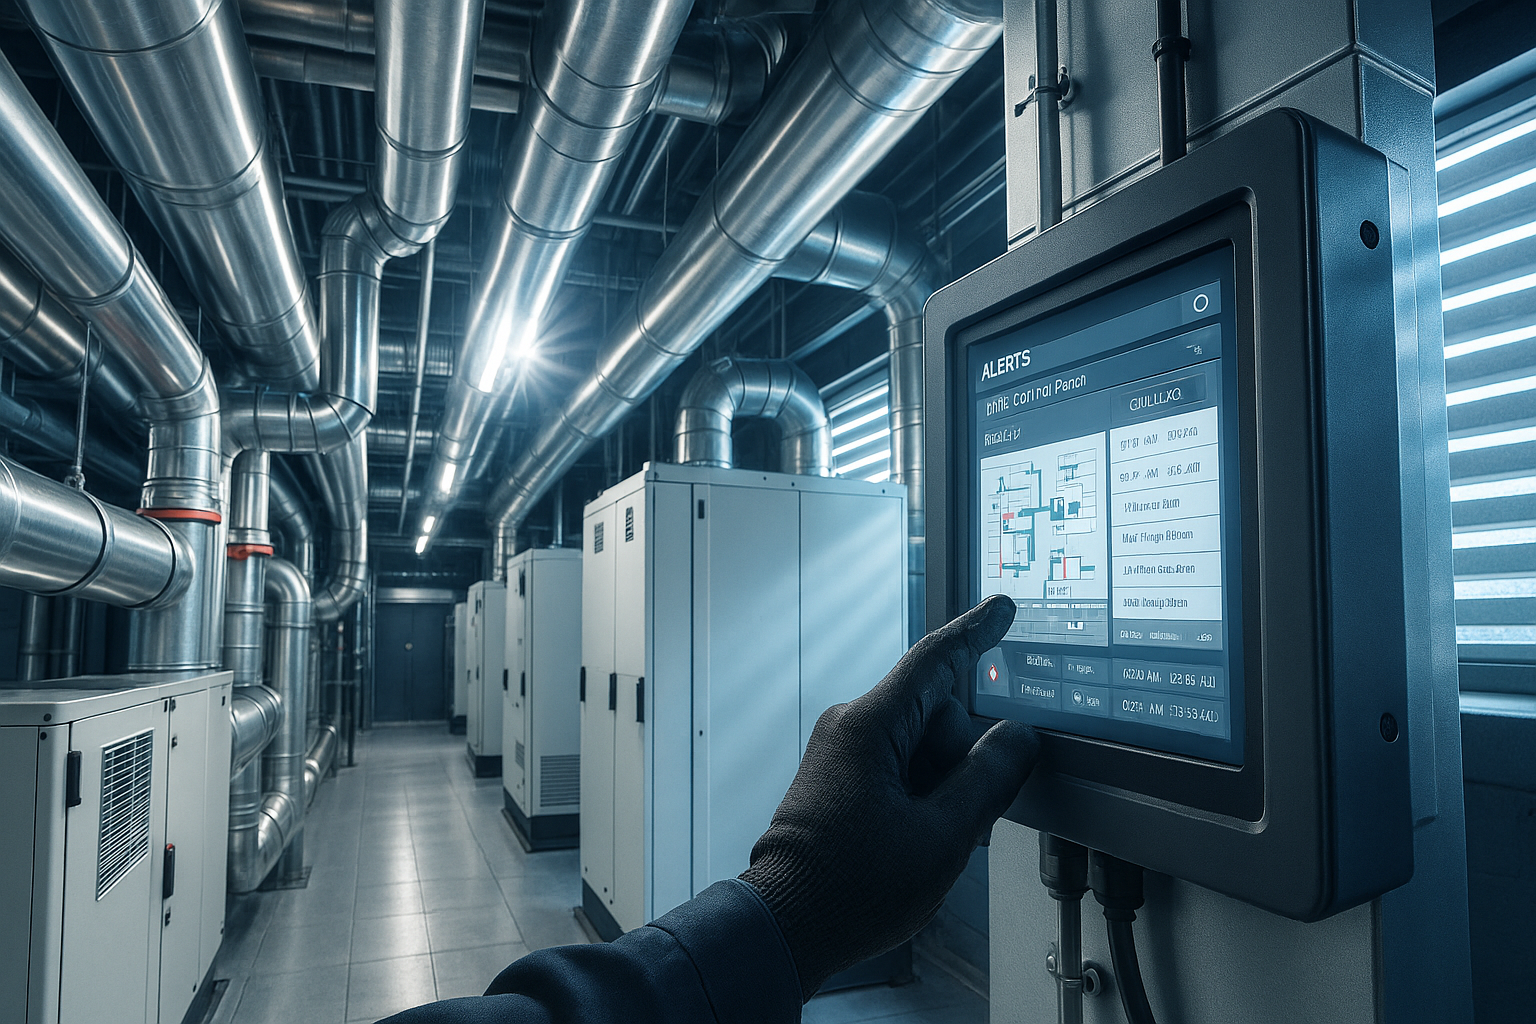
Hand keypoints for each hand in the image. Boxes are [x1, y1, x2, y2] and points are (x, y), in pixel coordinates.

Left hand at [740, 595, 1039, 998]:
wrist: (789, 927)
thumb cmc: (851, 887)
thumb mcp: (944, 835)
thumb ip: (987, 777)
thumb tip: (1017, 737)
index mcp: (870, 725)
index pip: (935, 661)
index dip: (975, 633)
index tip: (1001, 609)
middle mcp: (850, 727)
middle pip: (938, 717)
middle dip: (961, 762)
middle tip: (954, 823)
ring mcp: (842, 753)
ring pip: (923, 750)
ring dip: (942, 790)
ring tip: (923, 843)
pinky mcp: (840, 778)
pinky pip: (900, 770)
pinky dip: (922, 800)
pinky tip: (914, 842)